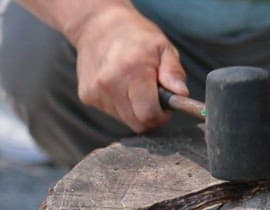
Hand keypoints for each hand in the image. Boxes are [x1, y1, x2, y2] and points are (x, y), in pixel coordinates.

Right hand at [68, 5, 187, 132]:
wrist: (98, 25)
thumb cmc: (135, 35)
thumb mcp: (163, 47)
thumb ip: (174, 72)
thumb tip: (181, 94)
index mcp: (132, 71)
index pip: (148, 115)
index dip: (161, 116)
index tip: (165, 107)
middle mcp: (111, 84)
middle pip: (137, 123)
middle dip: (149, 115)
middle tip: (153, 97)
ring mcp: (96, 92)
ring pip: (124, 120)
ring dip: (134, 110)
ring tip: (134, 86)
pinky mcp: (87, 96)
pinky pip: (112, 113)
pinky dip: (120, 105)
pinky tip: (120, 86)